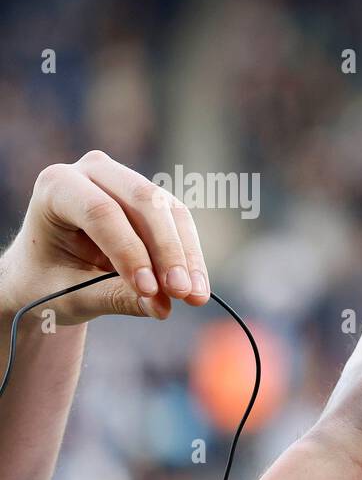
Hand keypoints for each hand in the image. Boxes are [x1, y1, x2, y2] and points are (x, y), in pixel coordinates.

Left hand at [0, 150, 208, 322]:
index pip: (100, 212)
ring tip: (194, 296)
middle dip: (167, 251)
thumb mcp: (71, 294)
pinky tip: (196, 287)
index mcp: (56, 186)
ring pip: (170, 211)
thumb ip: (113, 297)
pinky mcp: (153, 198)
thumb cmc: (47, 281)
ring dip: (187, 256)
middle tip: (181, 292)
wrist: (50, 272)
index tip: (149, 291)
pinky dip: (190, 257)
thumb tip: (161, 307)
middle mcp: (93, 172)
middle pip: (143, 202)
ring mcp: (127, 180)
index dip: (129, 251)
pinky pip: (181, 223)